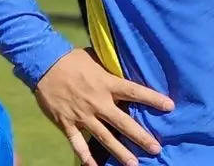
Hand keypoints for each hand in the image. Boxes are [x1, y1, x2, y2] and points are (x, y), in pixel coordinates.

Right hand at [34, 48, 173, 165]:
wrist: (44, 63)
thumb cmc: (71, 59)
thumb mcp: (95, 58)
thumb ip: (110, 68)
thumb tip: (125, 65)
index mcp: (106, 83)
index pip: (135, 92)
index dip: (153, 99)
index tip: (170, 106)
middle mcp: (97, 102)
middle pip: (124, 123)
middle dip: (141, 137)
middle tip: (156, 149)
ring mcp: (82, 115)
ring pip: (105, 137)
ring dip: (120, 152)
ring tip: (134, 164)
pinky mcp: (67, 123)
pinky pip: (78, 143)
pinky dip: (85, 157)